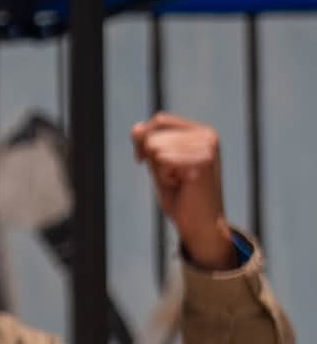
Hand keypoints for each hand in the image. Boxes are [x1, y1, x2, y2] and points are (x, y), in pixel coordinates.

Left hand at [132, 114, 238, 270]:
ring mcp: (207, 146)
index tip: (141, 160)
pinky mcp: (203, 160)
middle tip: (171, 178)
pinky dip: (164, 176)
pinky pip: (162, 160)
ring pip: (156, 147)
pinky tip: (181, 184)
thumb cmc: (180, 197)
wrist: (200, 224)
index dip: (142, 139)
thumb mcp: (159, 165)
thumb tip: (135, 128)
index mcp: (200, 132)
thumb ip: (149, 146)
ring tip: (178, 181)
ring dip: (159, 170)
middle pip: (153, 135)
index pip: (160, 120)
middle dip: (151, 159)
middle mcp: (207, 135)